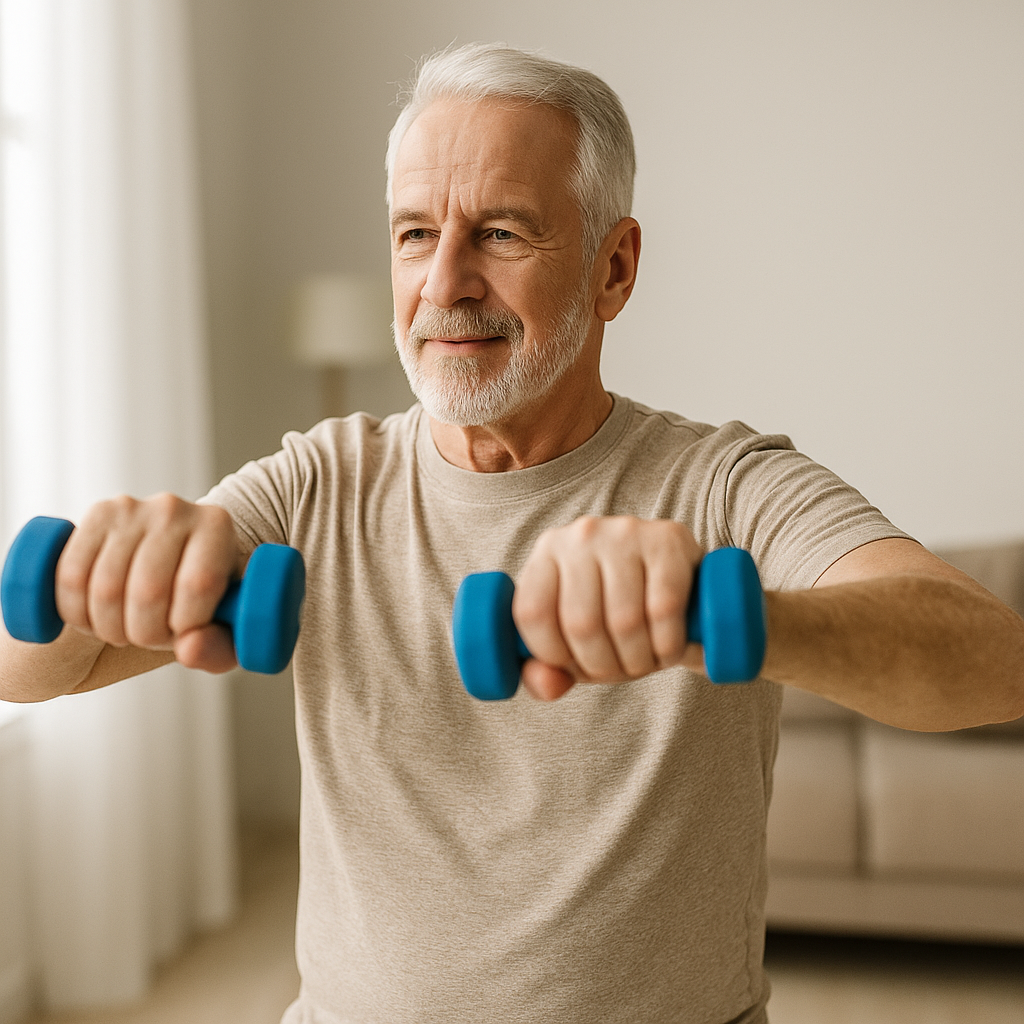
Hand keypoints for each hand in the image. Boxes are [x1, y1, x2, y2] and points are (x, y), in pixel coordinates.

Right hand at [54, 494, 242, 671]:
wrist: (173, 558)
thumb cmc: (204, 597)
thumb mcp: (225, 626)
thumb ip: (219, 646)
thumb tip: (189, 649)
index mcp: (217, 526)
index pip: (197, 585)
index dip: (183, 625)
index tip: (181, 634)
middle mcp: (175, 508)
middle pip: (148, 591)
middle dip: (145, 632)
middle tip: (150, 637)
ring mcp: (131, 508)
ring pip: (105, 589)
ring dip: (110, 628)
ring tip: (125, 630)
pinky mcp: (96, 516)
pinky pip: (71, 577)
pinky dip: (77, 613)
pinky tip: (95, 619)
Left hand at [512, 516, 704, 700]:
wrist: (684, 581)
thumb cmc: (616, 613)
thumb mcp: (575, 640)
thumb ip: (547, 670)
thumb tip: (547, 685)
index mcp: (547, 551)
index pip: (532, 612)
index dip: (551, 654)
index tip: (574, 668)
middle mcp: (581, 534)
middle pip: (581, 622)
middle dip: (602, 666)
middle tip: (620, 672)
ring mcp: (625, 532)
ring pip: (624, 620)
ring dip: (637, 660)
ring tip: (645, 663)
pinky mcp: (668, 539)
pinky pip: (663, 608)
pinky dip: (667, 645)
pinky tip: (668, 651)